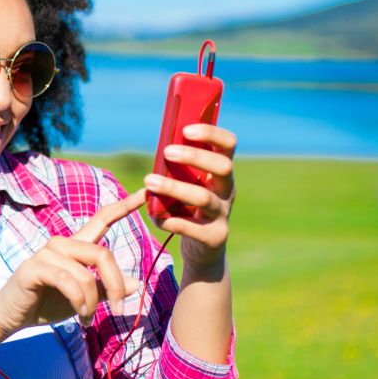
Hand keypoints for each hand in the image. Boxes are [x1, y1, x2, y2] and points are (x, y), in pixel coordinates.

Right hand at [0, 189, 145, 336]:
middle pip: (102, 254)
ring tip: (87, 318)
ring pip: (85, 273)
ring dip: (92, 301)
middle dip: (115, 285)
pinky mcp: (34, 268)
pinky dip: (78, 301)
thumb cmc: (48, 303)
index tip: (145, 193)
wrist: (12, 315)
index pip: (101, 220)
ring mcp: (45, 254)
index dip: (123, 207)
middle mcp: (61, 244)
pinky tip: (79, 314)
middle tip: (118, 310)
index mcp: (75, 247)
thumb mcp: (84, 298)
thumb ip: (106, 288)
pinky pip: (66, 281)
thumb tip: (138, 283)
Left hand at [145, 123, 236, 268]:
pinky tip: (154, 216)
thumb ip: (177, 168)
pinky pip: (191, 227)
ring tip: (149, 181)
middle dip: (194, 157)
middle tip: (166, 151)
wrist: (203, 250)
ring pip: (203, 198)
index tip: (186, 129)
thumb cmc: (188, 208)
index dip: (211, 134)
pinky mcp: (214, 237)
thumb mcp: (187, 184)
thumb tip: (159, 147)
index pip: (228, 145)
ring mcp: (223, 215)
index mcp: (221, 173)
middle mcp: (227, 191)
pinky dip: (169, 220)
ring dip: (174, 187)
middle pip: (222, 167)